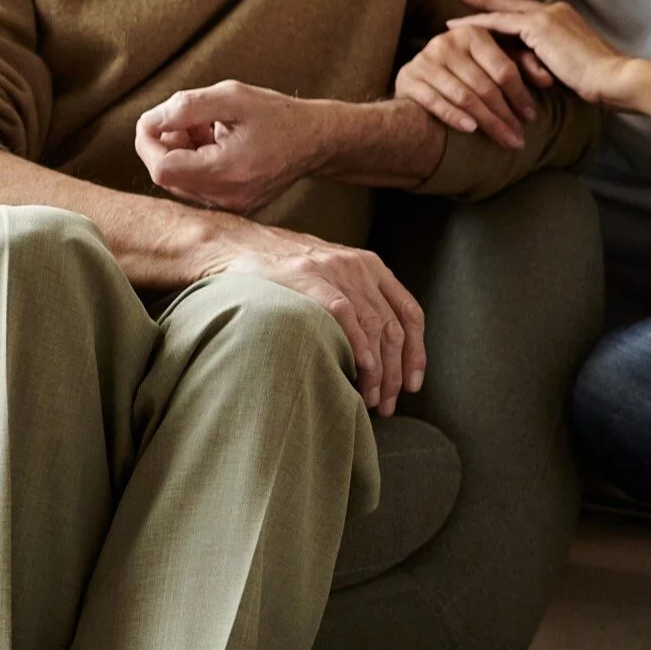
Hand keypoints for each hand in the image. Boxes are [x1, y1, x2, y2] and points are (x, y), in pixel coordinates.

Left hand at [136, 81, 326, 213]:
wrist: (317, 140)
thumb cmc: (278, 115)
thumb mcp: (232, 96)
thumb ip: (185, 107)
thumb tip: (149, 122)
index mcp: (227, 171)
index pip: (161, 168)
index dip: (148, 142)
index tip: (156, 118)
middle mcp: (227, 197)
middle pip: (167, 176)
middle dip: (167, 144)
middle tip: (192, 119)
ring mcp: (232, 205)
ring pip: (180, 182)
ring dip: (181, 153)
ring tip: (209, 128)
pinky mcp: (235, 206)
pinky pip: (197, 187)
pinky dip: (196, 163)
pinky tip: (217, 143)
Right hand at [200, 220, 425, 416]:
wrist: (234, 244)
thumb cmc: (280, 272)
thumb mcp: (329, 277)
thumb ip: (355, 301)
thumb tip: (375, 354)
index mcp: (370, 267)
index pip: (409, 313)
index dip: (416, 353)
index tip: (413, 385)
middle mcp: (360, 267)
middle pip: (393, 327)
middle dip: (395, 372)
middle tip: (387, 404)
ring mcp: (335, 270)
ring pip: (374, 325)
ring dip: (378, 369)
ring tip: (370, 399)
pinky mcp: (308, 276)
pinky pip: (345, 313)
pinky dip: (358, 344)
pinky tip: (362, 370)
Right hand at [397, 26, 552, 149]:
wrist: (421, 78)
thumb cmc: (468, 70)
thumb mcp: (497, 60)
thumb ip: (524, 64)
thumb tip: (548, 80)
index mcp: (473, 33)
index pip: (503, 69)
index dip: (520, 96)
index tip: (532, 118)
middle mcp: (447, 42)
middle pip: (485, 86)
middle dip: (505, 116)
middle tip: (520, 138)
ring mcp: (426, 60)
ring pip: (464, 97)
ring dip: (487, 122)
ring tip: (505, 140)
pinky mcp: (409, 78)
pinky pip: (436, 102)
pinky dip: (455, 117)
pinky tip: (471, 130)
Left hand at [445, 0, 630, 105]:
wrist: (611, 77)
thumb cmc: (598, 80)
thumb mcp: (571, 65)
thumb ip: (553, 59)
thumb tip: (536, 70)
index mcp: (565, 18)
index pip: (529, 12)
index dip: (508, 10)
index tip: (491, 8)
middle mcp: (555, 10)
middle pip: (512, 4)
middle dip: (486, 0)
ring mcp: (546, 15)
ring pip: (502, 13)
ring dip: (476, 15)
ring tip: (452, 20)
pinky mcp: (538, 26)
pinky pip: (500, 23)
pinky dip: (478, 25)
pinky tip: (459, 28)